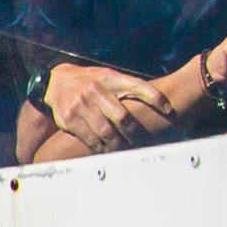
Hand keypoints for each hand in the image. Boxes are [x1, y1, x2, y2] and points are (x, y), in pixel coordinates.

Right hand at [42, 62, 177, 155]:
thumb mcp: (108, 76)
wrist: (56, 82)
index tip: (169, 110)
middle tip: (144, 141)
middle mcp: (95, 91)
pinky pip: (90, 139)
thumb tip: (158, 99)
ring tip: (128, 149)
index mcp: (110, 78)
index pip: (138, 86)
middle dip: (136, 133)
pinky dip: (101, 148)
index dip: (155, 98)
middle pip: (122, 117)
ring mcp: (81, 105)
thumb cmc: (89, 81)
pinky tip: (108, 150)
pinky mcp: (70, 119)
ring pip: (107, 132)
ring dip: (120, 144)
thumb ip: (128, 86)